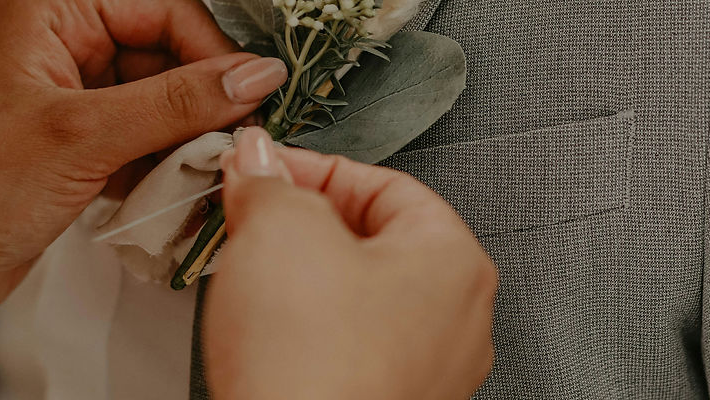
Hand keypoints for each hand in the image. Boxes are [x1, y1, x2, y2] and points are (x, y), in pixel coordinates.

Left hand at [0, 0, 287, 360]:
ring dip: (185, 143)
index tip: (250, 94)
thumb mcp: (81, 136)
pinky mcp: (80, 146)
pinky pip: (146, 143)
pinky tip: (166, 193)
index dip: (212, 52)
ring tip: (193, 174)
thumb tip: (252, 76)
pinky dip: (164, 169)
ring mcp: (73, 99)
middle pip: (169, 56)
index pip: (164, 9)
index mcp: (50, 11)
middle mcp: (63, 47)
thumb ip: (176, 102)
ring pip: (163, 104)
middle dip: (200, 104)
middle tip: (227, 141)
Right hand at [203, 127, 496, 398]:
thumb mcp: (280, 233)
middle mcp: (457, 319)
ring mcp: (428, 371)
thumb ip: (272, 184)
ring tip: (256, 278)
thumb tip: (260, 164)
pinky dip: (313, 329)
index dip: (313, 170)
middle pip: (374, 240)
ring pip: (361, 295)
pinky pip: (352, 345)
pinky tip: (275, 335)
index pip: (384, 184)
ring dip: (305, 277)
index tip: (264, 171)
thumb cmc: (312, 368)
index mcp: (454, 261)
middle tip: (252, 219)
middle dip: (305, 223)